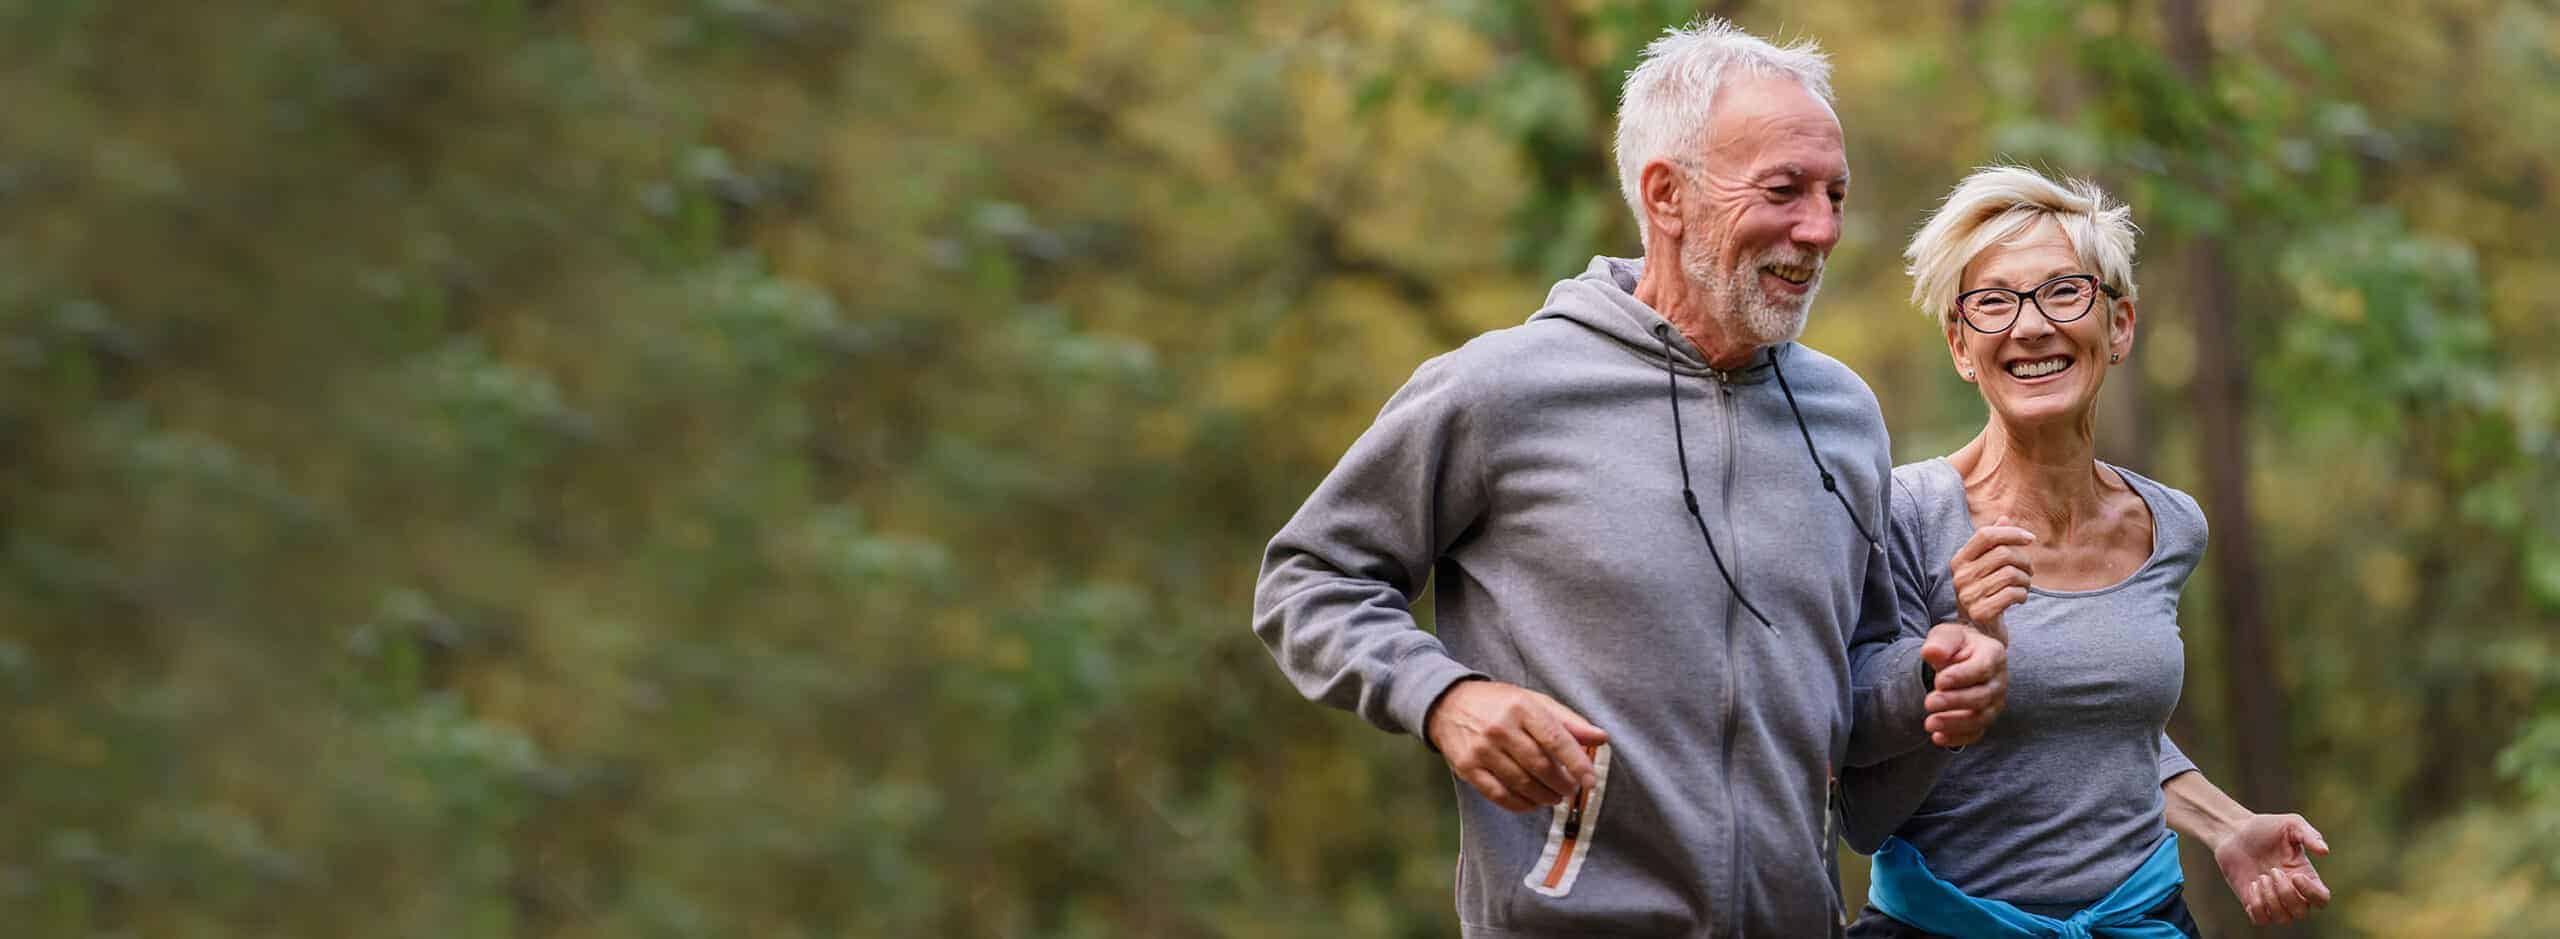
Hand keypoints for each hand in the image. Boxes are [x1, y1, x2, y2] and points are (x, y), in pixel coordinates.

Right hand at [1425, 680, 1607, 812]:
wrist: (1448, 705)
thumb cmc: (1499, 704)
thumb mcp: (1534, 701)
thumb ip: (1568, 721)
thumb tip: (1601, 738)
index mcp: (1521, 707)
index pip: (1555, 739)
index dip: (1577, 763)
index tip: (1591, 780)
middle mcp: (1500, 728)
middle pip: (1540, 766)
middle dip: (1562, 784)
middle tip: (1571, 790)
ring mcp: (1481, 749)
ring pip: (1521, 783)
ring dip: (1544, 796)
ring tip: (1554, 797)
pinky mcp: (1467, 767)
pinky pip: (1499, 795)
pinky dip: (1521, 804)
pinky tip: (1532, 803)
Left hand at [1919, 622, 2006, 747]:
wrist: (1961, 657)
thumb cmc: (1954, 645)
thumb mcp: (1946, 636)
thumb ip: (1940, 642)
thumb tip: (1931, 653)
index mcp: (1993, 655)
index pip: (1982, 669)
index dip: (1961, 677)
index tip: (1938, 682)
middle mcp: (1999, 681)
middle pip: (1982, 697)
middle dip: (1954, 702)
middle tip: (1929, 703)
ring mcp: (1994, 702)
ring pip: (1980, 718)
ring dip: (1954, 724)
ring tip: (1930, 723)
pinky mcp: (1985, 717)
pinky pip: (1976, 732)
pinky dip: (1958, 738)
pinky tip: (1938, 738)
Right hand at [1950, 515, 2033, 639]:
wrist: (1977, 631)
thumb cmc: (1985, 593)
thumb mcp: (1984, 566)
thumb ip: (1993, 543)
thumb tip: (2004, 518)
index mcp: (1959, 560)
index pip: (1986, 535)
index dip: (2012, 533)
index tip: (2030, 539)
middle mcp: (1960, 576)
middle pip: (2003, 554)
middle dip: (2024, 560)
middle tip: (2030, 570)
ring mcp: (1968, 595)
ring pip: (2011, 574)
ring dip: (2026, 580)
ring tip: (2025, 585)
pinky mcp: (1981, 612)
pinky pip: (2013, 594)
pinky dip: (2023, 595)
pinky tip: (2020, 599)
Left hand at [2214, 813, 2331, 925]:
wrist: (2234, 832)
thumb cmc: (2265, 827)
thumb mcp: (2290, 824)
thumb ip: (2309, 834)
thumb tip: (2325, 852)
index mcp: (2306, 876)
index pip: (2322, 899)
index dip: (2312, 893)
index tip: (2295, 876)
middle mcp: (2292, 892)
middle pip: (2302, 912)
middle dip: (2286, 894)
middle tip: (2272, 870)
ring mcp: (2272, 899)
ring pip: (2283, 919)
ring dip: (2271, 900)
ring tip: (2260, 878)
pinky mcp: (2253, 903)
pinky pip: (2261, 920)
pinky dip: (2257, 907)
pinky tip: (2252, 886)